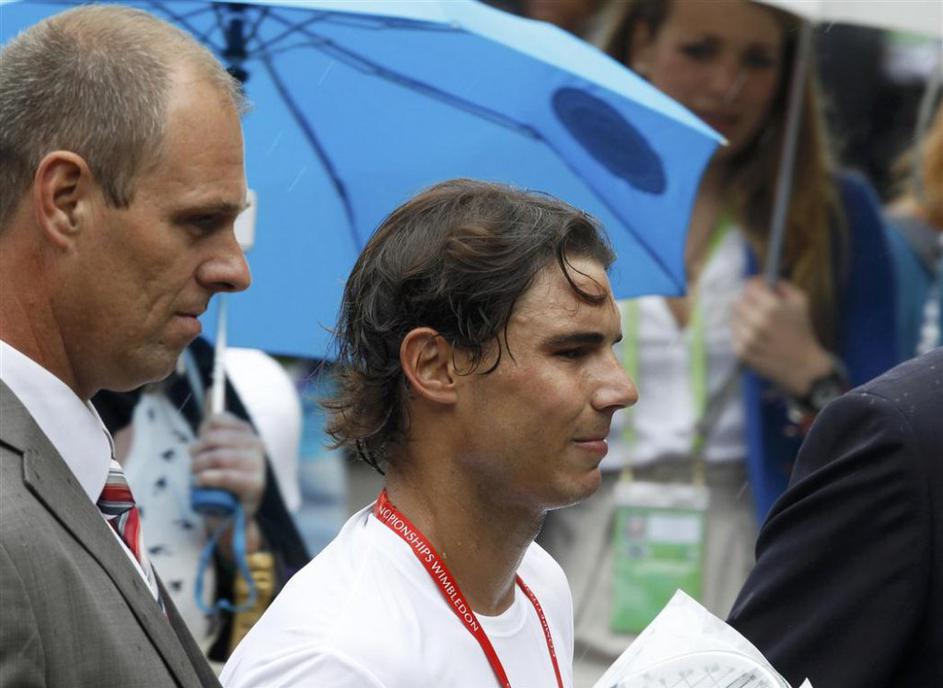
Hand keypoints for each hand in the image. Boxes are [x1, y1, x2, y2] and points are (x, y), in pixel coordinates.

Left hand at [190, 412, 265, 553]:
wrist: (229, 515)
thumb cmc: (220, 478)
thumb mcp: (215, 448)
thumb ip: (214, 421)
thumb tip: (211, 388)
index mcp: (247, 433)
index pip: (219, 419)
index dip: (203, 431)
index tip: (199, 445)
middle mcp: (257, 445)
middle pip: (216, 438)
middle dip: (197, 451)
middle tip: (192, 462)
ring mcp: (258, 465)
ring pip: (219, 456)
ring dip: (199, 467)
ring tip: (195, 475)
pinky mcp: (255, 485)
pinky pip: (226, 476)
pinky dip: (208, 478)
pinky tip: (202, 482)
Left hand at [731, 277, 833, 396]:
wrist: (802, 366)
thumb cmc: (802, 331)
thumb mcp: (801, 302)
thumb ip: (783, 285)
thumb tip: (765, 279)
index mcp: (772, 307)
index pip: (749, 287)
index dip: (753, 285)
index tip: (757, 288)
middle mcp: (756, 322)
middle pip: (738, 301)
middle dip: (747, 301)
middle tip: (756, 305)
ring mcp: (746, 337)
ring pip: (733, 316)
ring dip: (742, 315)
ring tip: (755, 320)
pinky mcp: (740, 351)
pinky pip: (733, 332)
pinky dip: (741, 330)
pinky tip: (753, 334)